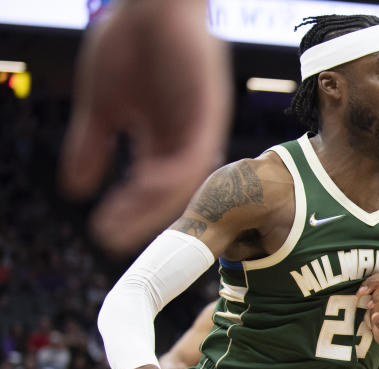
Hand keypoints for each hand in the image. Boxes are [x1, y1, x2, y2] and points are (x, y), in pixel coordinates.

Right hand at [60, 0, 230, 254]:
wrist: (151, 2)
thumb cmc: (130, 44)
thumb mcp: (103, 106)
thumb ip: (92, 146)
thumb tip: (75, 190)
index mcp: (165, 139)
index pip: (148, 187)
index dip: (127, 211)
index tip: (102, 233)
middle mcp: (187, 139)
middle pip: (169, 191)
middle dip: (140, 218)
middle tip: (113, 242)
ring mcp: (201, 126)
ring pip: (184, 180)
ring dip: (154, 205)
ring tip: (123, 225)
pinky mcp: (211, 110)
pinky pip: (197, 152)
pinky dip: (174, 174)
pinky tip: (146, 189)